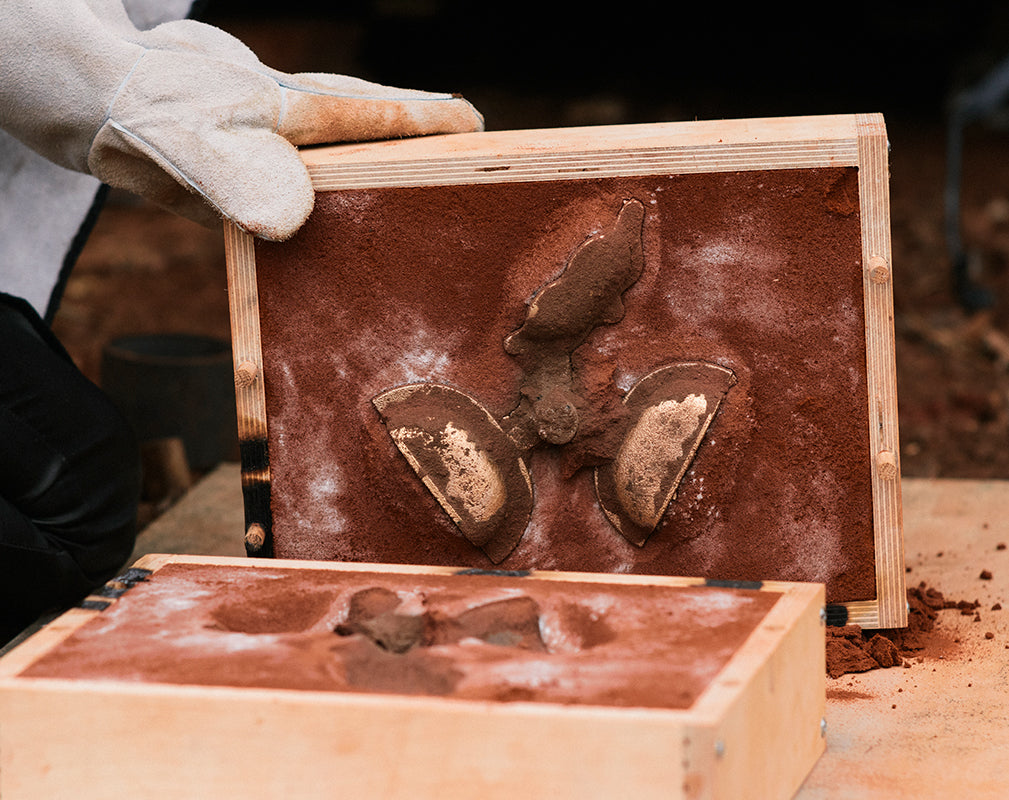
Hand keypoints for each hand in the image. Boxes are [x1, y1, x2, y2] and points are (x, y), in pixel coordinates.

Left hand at [0, 1, 482, 238]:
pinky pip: (315, 194)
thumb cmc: (148, 113)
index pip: (390, 116)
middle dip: (429, 150)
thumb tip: (292, 218)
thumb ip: (237, 177)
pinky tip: (344, 246)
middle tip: (471, 172)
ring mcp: (283, 149)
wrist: (97, 104)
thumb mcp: (188, 144)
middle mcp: (304, 129)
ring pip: (353, 160)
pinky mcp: (262, 177)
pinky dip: (341, 214)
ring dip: (390, 179)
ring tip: (425, 216)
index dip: (440, 127)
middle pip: (383, 131)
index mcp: (306, 114)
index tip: (485, 140)